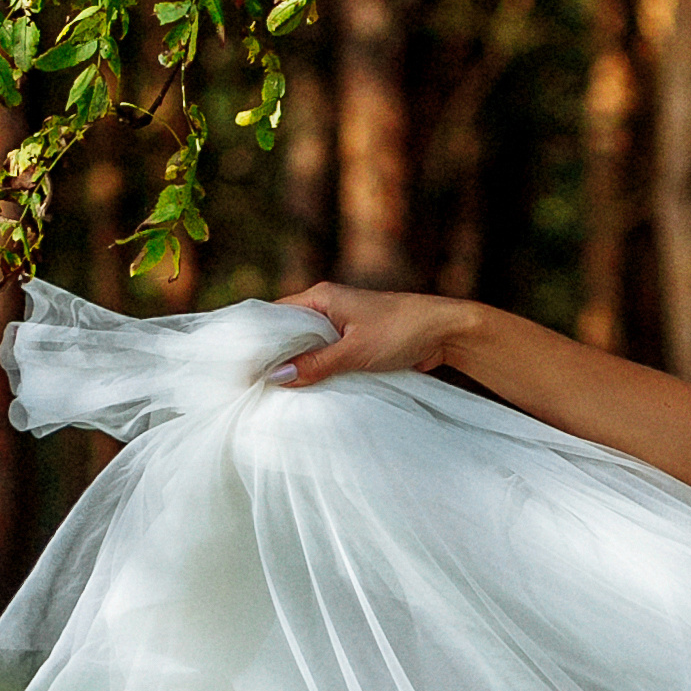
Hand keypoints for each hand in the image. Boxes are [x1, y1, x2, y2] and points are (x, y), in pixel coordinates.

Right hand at [275, 281, 481, 385]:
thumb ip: (317, 364)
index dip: (260, 341)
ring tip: (279, 393)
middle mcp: (328, 307)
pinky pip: (329, 357)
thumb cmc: (402, 332)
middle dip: (278, 358)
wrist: (446, 332)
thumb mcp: (355, 352)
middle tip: (258, 386)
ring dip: (302, 367)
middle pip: (290, 334)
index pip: (275, 317)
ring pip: (310, 347)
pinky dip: (321, 371)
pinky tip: (311, 391)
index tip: (245, 368)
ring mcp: (342, 324)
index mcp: (321, 297)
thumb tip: (278, 377)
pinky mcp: (357, 341)